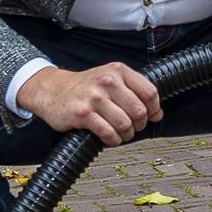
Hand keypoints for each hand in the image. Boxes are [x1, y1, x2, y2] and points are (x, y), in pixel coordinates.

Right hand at [17, 60, 162, 146]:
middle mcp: (108, 81)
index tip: (150, 117)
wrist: (52, 90)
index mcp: (119, 71)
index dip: (154, 109)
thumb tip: (158, 114)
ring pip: (125, 124)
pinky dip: (113, 140)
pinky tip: (110, 139)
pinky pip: (107, 132)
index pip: (150, 92)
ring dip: (126, 134)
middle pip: (139, 111)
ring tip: (121, 134)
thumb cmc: (85, 87)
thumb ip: (135, 92)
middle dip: (139, 125)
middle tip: (132, 128)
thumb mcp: (111, 80)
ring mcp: (94, 97)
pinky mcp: (82, 114)